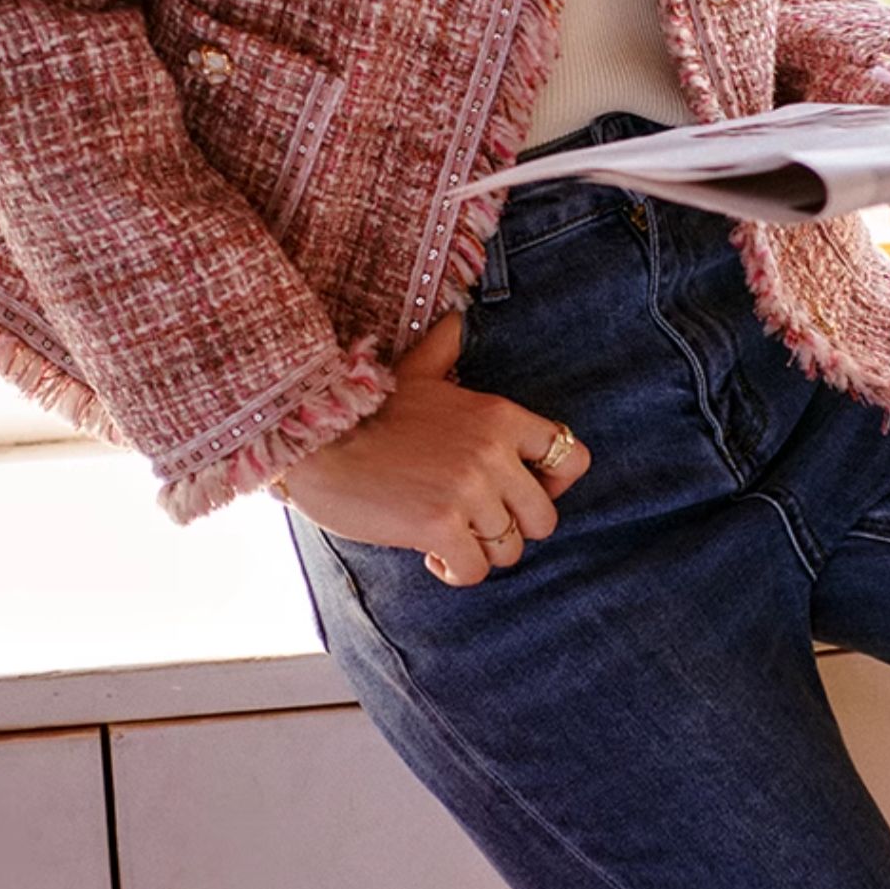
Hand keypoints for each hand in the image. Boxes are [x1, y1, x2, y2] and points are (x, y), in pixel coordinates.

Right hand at [275, 311, 590, 587]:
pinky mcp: (440, 525)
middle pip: (544, 517)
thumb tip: (456, 319)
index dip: (553, 482)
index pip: (571, 454)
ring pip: (510, 549)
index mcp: (498, 415)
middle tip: (476, 521)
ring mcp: (469, 489)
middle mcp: (493, 451)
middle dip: (512, 527)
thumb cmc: (366, 410)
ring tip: (448, 534)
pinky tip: (429, 552)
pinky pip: (474, 570)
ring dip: (480, 550)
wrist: (318, 439)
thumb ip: (444, 349)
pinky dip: (454, 570)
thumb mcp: (415, 370)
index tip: (520, 491)